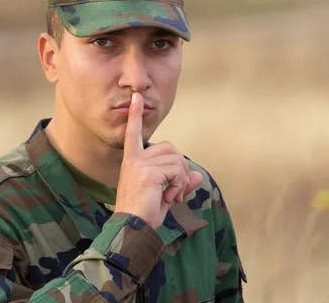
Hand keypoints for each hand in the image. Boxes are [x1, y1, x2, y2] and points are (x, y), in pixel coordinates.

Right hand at [114, 92, 202, 229]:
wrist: (132, 230)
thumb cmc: (145, 215)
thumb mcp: (166, 196)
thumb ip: (180, 183)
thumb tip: (197, 175)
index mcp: (132, 162)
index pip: (134, 134)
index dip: (135, 116)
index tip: (136, 97)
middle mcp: (134, 160)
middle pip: (171, 149)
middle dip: (180, 169)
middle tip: (173, 192)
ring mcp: (139, 164)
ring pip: (176, 160)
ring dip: (180, 180)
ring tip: (170, 196)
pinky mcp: (147, 172)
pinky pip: (177, 171)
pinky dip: (180, 185)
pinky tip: (169, 198)